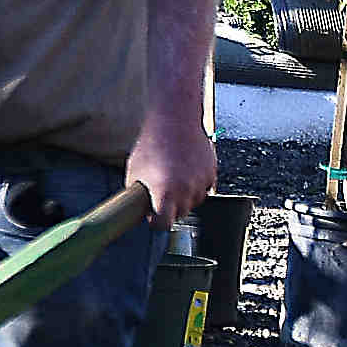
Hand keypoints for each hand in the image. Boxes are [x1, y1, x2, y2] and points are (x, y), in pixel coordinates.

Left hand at [125, 109, 215, 228]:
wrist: (174, 120)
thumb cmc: (151, 145)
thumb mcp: (134, 173)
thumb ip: (139, 195)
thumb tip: (139, 210)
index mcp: (165, 194)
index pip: (163, 225)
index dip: (156, 222)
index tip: (153, 216)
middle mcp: (185, 192)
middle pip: (179, 214)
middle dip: (170, 207)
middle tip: (161, 189)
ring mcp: (201, 183)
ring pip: (193, 202)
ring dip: (184, 195)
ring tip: (173, 174)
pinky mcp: (212, 173)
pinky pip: (204, 188)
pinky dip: (196, 183)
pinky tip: (184, 168)